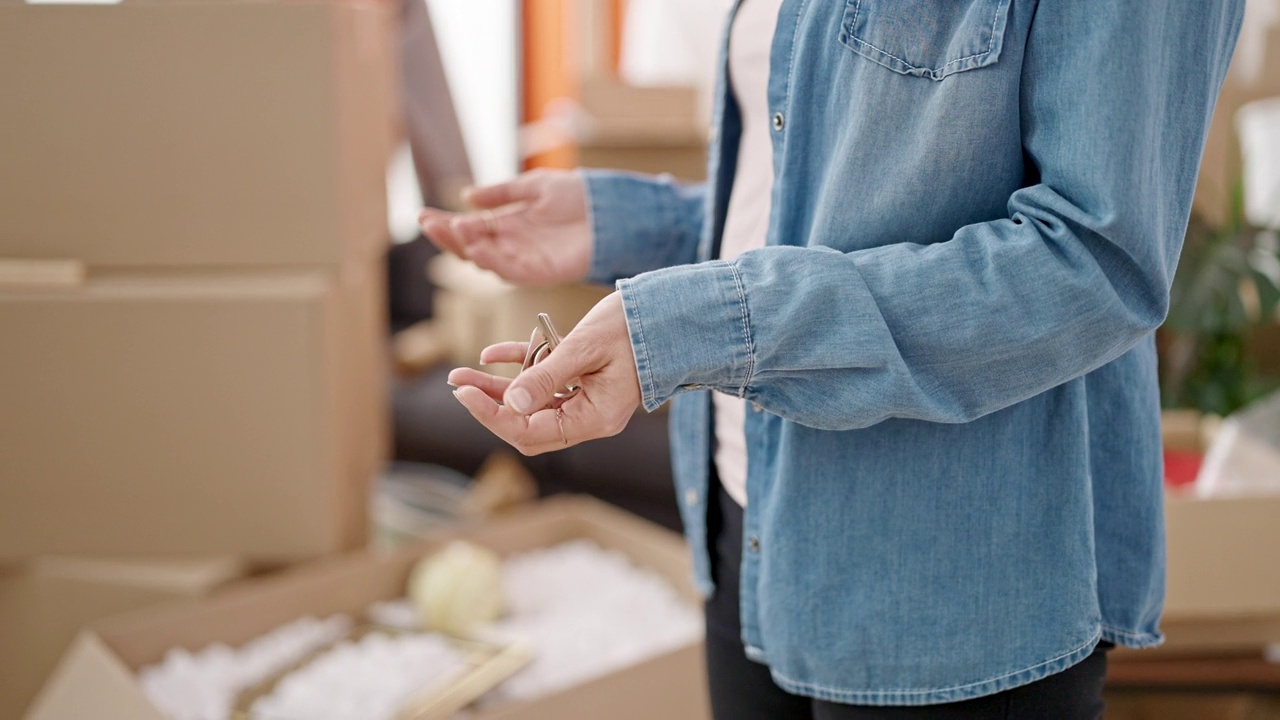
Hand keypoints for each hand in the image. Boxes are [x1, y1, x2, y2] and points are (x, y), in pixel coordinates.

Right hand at [419, 169, 591, 286]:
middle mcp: (511, 246)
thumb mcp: (534, 187)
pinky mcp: (540, 273)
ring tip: (452, 230)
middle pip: (471, 246)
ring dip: (466, 247)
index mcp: (507, 225)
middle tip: (428, 223)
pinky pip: (510, 272)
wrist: (612, 210)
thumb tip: (467, 196)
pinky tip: (477, 248)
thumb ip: (502, 193)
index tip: (422, 214)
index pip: (469, 227)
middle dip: (447, 236)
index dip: (445, 223)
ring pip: (486, 261)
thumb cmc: (578, 196)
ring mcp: (524, 261)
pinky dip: (492, 261)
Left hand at [447, 293, 640, 455]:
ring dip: (498, 390)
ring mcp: (589, 400)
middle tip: (457, 384)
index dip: (493, 416)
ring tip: (462, 373)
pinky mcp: (587, 380)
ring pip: (533, 405)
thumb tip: (510, 405)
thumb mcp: (585, 347)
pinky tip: (492, 355)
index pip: (531, 432)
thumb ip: (547, 376)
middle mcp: (590, 417)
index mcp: (594, 417)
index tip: (465, 394)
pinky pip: (547, 383)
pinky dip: (521, 369)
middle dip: (490, 406)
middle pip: (528, 426)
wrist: (671, 310)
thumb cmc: (635, 325)